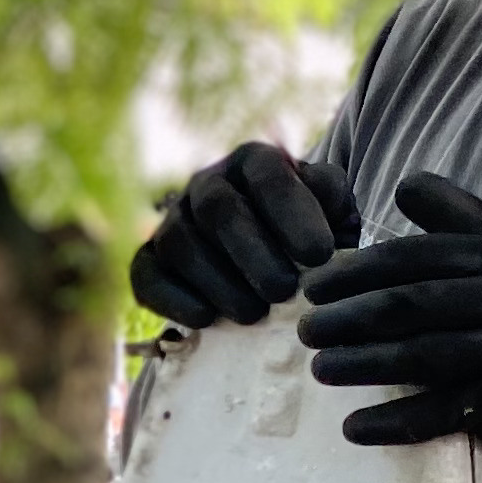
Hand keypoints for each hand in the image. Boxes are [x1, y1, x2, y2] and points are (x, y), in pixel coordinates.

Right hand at [128, 141, 359, 329]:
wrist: (276, 272)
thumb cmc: (311, 240)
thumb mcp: (335, 215)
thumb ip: (334, 201)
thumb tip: (322, 199)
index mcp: (255, 162)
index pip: (268, 176)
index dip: (292, 213)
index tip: (320, 255)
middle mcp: (208, 183)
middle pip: (218, 208)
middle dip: (251, 252)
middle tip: (284, 290)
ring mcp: (172, 221)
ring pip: (180, 242)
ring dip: (217, 280)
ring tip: (253, 314)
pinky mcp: (148, 261)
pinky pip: (146, 273)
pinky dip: (172, 298)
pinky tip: (205, 320)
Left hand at [294, 173, 481, 460]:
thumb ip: (457, 214)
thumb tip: (401, 185)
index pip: (411, 260)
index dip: (355, 272)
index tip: (312, 285)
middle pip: (407, 307)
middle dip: (347, 318)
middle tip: (304, 329)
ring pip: (418, 358)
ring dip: (361, 365)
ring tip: (320, 369)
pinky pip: (439, 414)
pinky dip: (393, 422)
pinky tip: (352, 426)